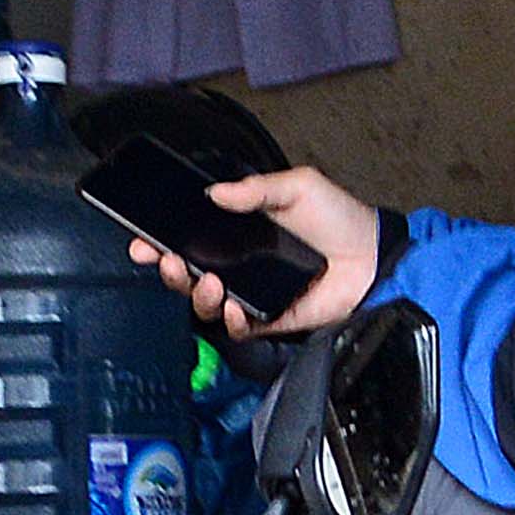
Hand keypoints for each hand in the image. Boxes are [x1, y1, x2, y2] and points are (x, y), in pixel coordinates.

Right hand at [130, 164, 377, 342]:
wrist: (373, 253)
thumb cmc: (339, 217)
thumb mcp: (297, 187)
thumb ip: (256, 190)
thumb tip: (215, 193)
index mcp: (237, 233)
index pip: (189, 239)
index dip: (160, 242)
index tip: (142, 240)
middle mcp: (238, 265)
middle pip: (188, 275)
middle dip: (168, 270)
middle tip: (166, 261)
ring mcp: (252, 293)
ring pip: (206, 303)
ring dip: (196, 294)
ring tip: (208, 281)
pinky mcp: (271, 318)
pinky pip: (241, 327)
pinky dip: (231, 320)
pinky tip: (231, 307)